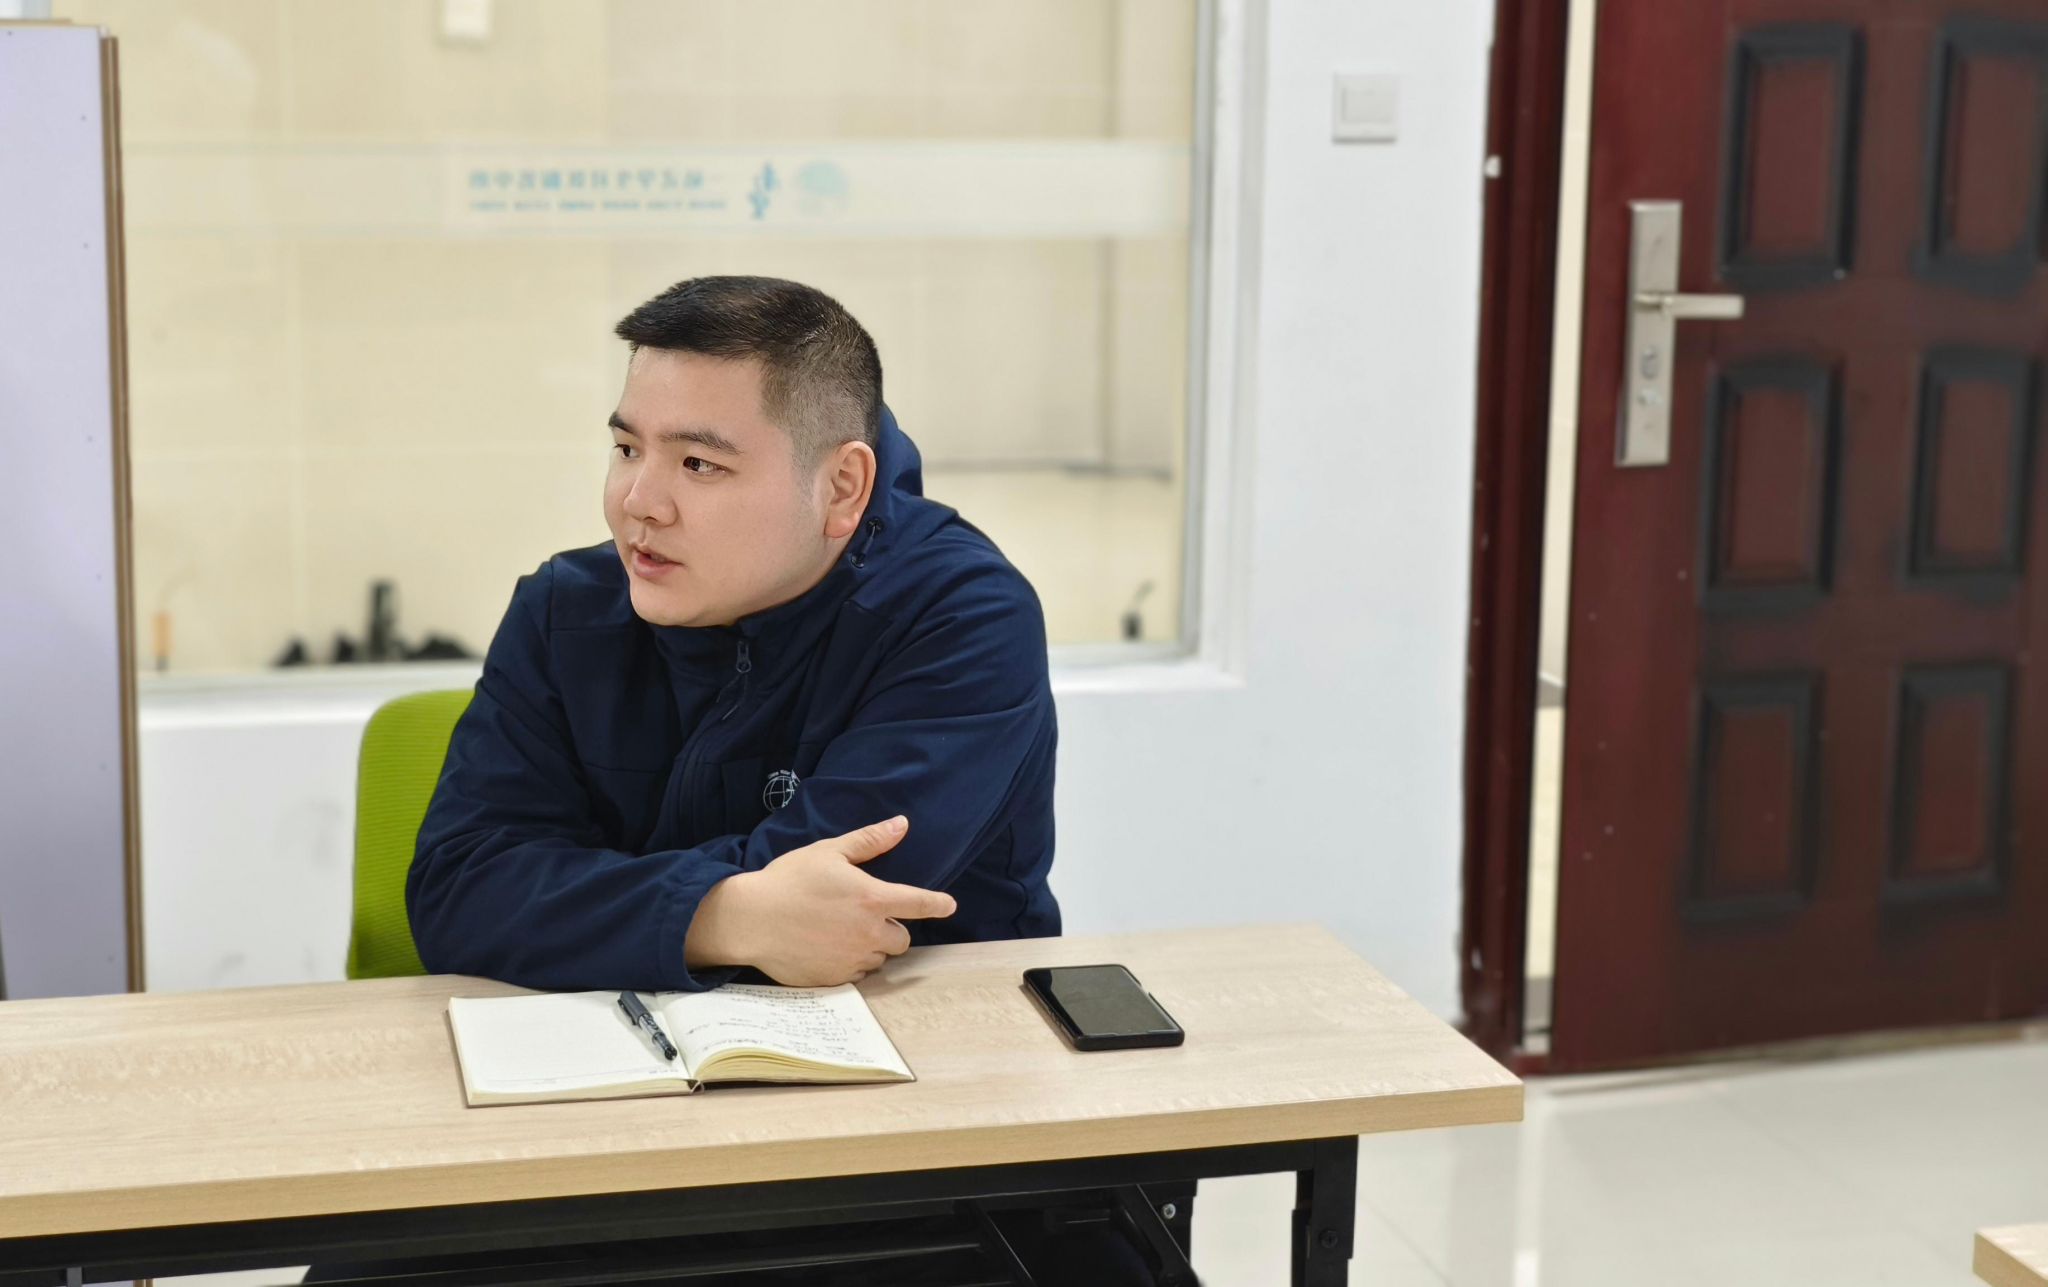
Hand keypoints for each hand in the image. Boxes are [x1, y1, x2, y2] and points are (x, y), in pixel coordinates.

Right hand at [687, 816, 956, 986]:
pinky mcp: (835, 979)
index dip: (937, 904)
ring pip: (879, 958)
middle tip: (864, 916)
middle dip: (891, 928)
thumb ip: (870, 841)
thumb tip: (902, 824)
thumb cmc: (788, 880)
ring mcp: (853, 959)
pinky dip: (850, 962)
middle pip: (902, 939)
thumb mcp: (829, 851)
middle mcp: (869, 933)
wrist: (750, 919)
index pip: (919, 904)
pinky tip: (827, 948)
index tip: (948, 905)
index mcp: (872, 899)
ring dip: (871, 946)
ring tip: (841, 931)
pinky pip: (856, 973)